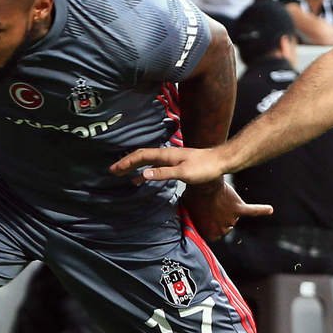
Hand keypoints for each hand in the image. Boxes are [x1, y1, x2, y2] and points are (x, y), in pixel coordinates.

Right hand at [110, 143, 232, 186]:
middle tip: (113, 171)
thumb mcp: (183, 173)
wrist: (219, 161)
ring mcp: (170, 158)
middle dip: (126, 163)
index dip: (126, 162)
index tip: (114, 169)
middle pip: (140, 156)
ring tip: (122, 174)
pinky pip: (154, 166)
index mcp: (165, 154)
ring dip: (134, 167)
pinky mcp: (175, 163)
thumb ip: (163, 173)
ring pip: (146, 161)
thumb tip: (143, 174)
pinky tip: (142, 178)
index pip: (140, 156)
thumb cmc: (204, 167)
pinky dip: (145, 171)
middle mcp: (165, 154)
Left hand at [181, 181, 273, 242]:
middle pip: (224, 227)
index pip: (212, 235)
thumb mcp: (188, 214)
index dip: (208, 225)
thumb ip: (194, 222)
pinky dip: (261, 209)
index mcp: (210, 235)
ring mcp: (232, 219)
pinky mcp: (239, 208)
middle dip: (218, 217)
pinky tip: (269, 209)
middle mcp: (223, 230)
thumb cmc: (193, 199)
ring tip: (216, 199)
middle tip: (209, 205)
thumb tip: (191, 224)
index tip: (204, 216)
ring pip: (232, 218)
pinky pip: (252, 211)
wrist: (202, 186)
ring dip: (226, 209)